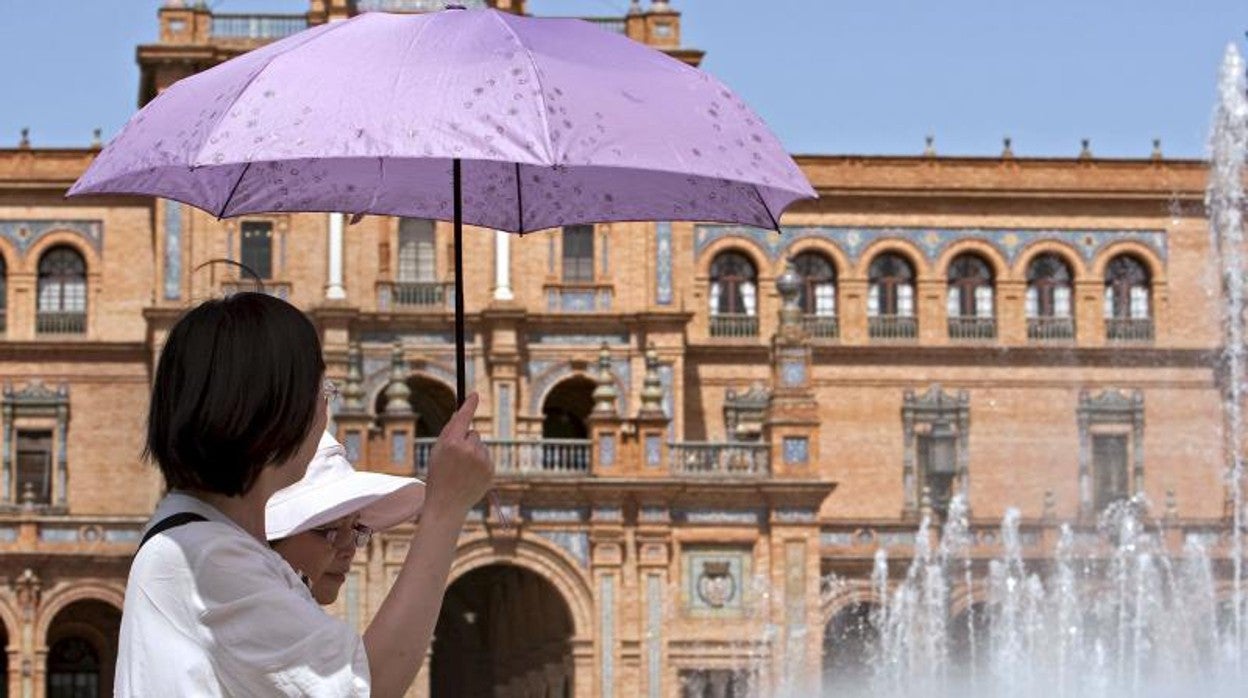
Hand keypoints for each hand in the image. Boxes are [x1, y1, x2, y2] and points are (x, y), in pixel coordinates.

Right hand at [424, 393, 493, 515]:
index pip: (463, 418)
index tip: (475, 394)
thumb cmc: (438, 477)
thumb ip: (448, 433)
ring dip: (474, 452)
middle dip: (466, 440)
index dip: (469, 405)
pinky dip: (480, 463)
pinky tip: (470, 476)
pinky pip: (486, 457)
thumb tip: (459, 415)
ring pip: (481, 446)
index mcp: (452, 443)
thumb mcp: (437, 452)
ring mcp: (481, 460)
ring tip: (462, 471)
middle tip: (455, 459)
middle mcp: (469, 449)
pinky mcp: (490, 470)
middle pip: (473, 433)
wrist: (447, 505)